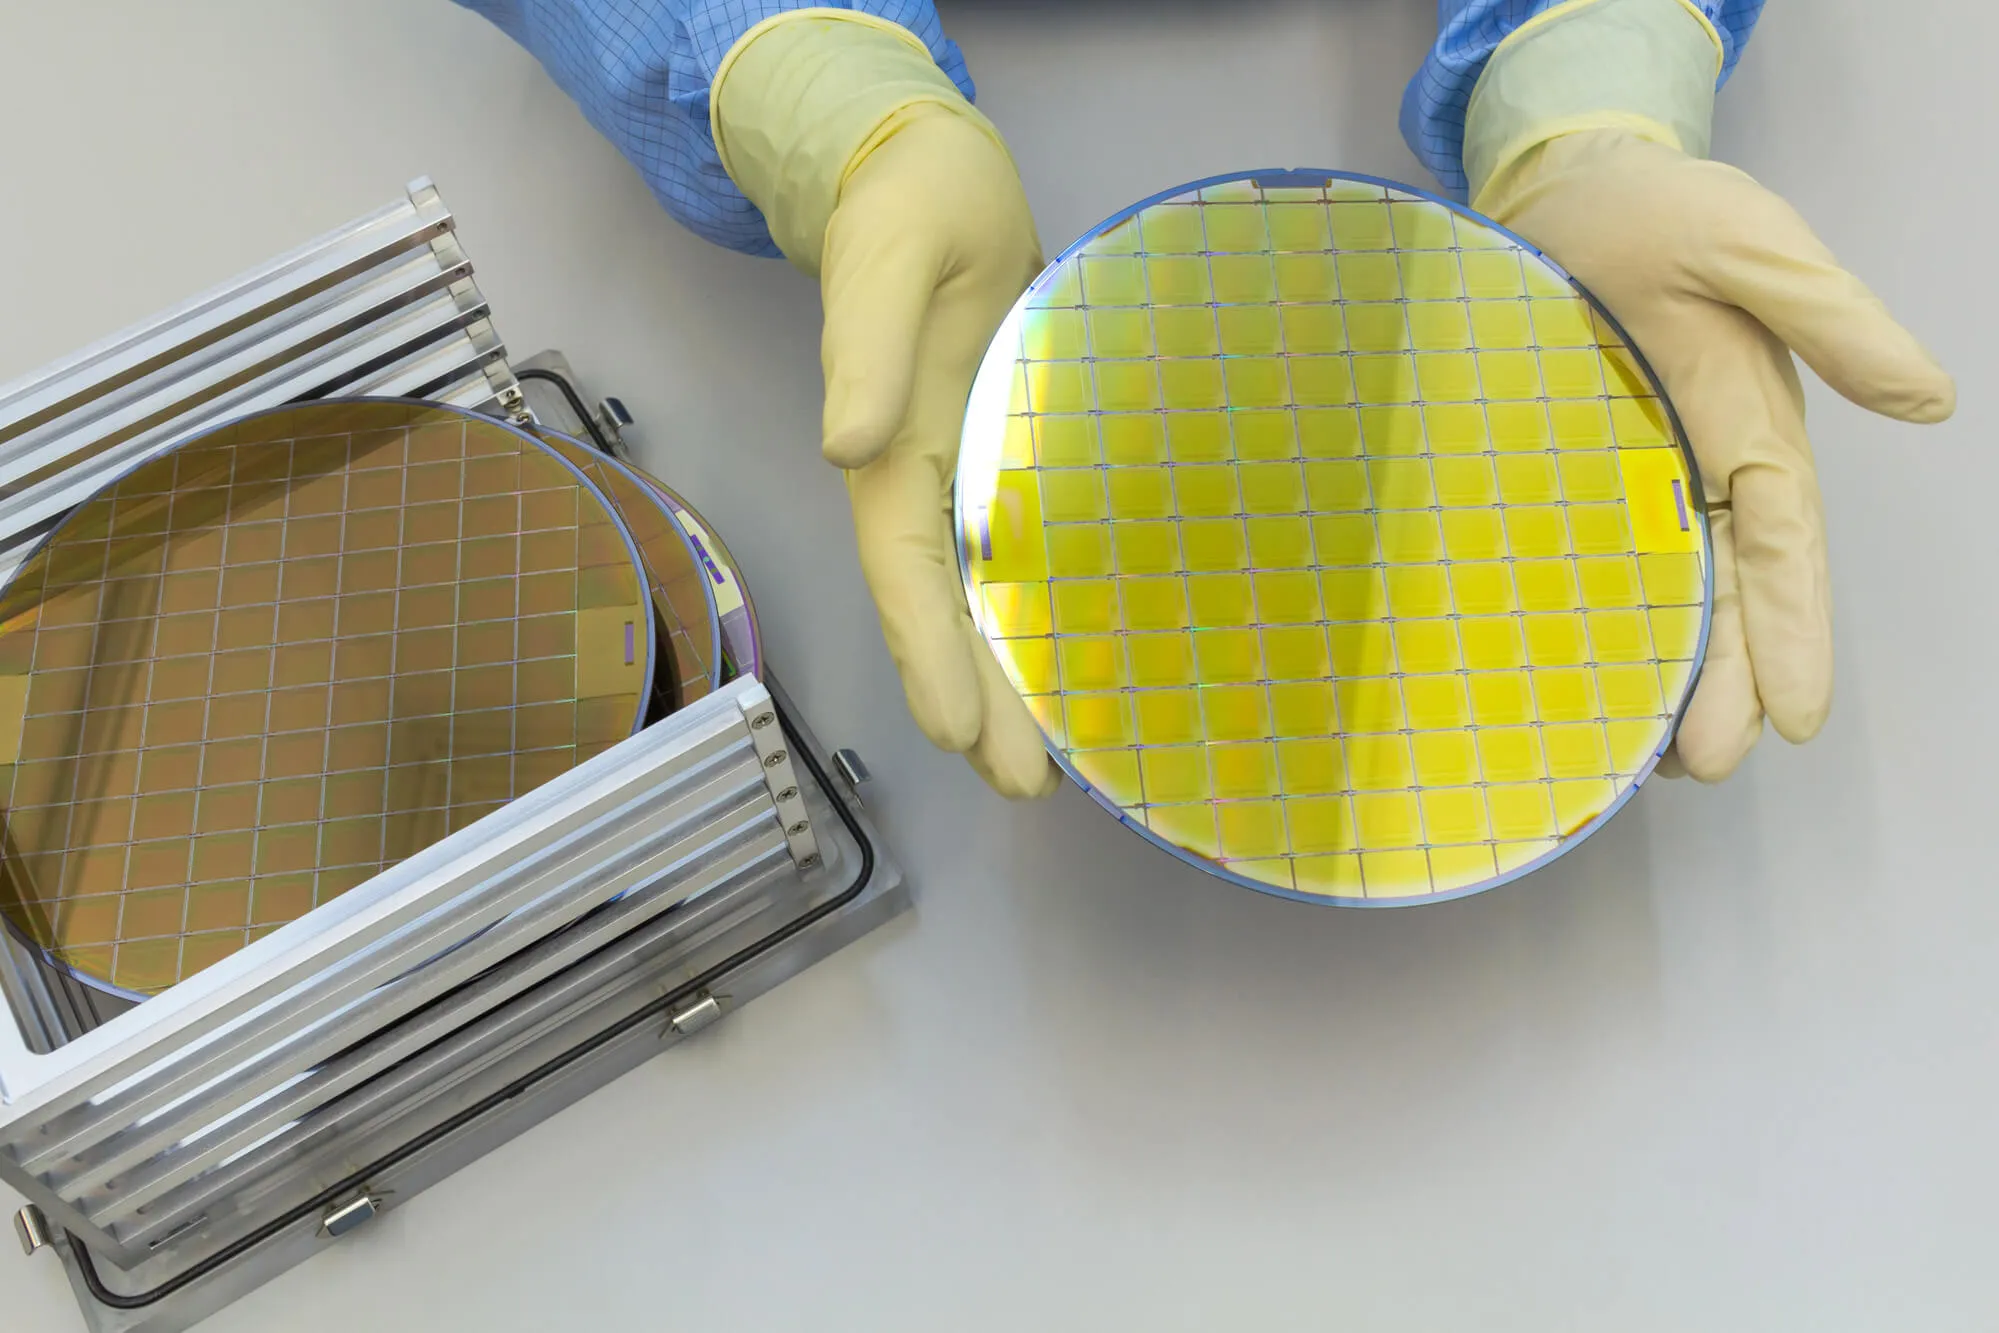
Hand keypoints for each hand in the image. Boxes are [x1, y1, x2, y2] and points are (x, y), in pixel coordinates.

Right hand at [818, 108, 1059, 797]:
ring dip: (1002, 678)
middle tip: (1026, 785)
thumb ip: (860, 347)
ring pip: (976, 598)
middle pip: (941, 610)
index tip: (955, 733)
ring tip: (1044, 763)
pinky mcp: (1001, 456)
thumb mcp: (885, 257)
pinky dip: (1032, 613)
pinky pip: (1015, 553)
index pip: (902, 572)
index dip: (927, 653)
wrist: (928, 173)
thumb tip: (845, 450)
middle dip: (975, 700)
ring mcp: (961, 474)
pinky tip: (1068, 657)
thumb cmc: (905, 208)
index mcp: (890, 450)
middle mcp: (920, 480)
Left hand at [1477, 130, 1955, 780]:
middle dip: (1726, 681)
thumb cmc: (1658, 211)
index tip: (1795, 717)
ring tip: (1658, 761)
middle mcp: (1701, 466)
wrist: (1562, 188)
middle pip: (1726, 592)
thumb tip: (1927, 400)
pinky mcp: (1576, 471)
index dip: (1787, 631)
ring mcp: (1637, 474)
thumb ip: (1830, 319)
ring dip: (1673, 673)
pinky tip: (1597, 681)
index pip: (1779, 545)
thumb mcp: (1750, 245)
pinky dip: (1606, 620)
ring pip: (1669, 592)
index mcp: (1751, 425)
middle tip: (1704, 768)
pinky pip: (1599, 559)